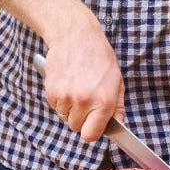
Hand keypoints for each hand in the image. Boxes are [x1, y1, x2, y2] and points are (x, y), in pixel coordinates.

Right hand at [43, 19, 124, 142]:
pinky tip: (65, 82)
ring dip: (68, 107)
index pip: (91, 135)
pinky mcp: (52, 89)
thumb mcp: (116, 79)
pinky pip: (54, 104)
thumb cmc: (98, 55)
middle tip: (83, 100)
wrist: (75, 34)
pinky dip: (58, 98)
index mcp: (104, 102)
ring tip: (74, 88)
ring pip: (63, 115)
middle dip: (79, 117)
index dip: (91, 130)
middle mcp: (84, 101)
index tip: (91, 123)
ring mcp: (66, 96)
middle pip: (76, 127)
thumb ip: (117, 105)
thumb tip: (117, 123)